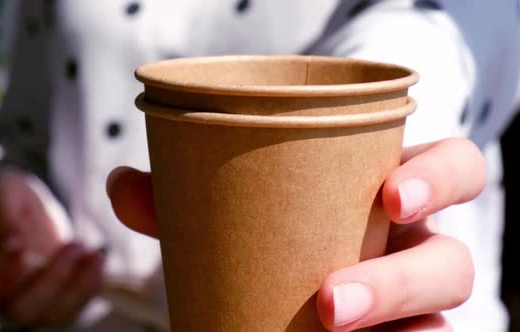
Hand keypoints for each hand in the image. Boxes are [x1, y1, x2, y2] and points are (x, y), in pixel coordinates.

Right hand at [0, 171, 105, 326]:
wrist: (25, 206)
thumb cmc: (3, 199)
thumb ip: (1, 216)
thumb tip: (9, 244)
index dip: (5, 278)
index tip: (22, 248)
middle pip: (23, 310)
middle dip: (53, 280)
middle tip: (75, 246)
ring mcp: (30, 304)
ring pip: (54, 314)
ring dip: (79, 287)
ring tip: (96, 254)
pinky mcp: (57, 299)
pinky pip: (76, 306)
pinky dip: (91, 285)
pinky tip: (99, 258)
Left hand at [106, 137, 484, 330]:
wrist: (293, 269)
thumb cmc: (279, 224)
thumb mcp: (242, 207)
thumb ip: (184, 196)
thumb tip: (121, 183)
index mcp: (390, 191)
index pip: (453, 169)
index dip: (440, 178)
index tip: (391, 197)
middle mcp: (415, 246)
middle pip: (451, 261)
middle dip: (405, 281)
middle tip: (332, 303)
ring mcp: (414, 300)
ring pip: (438, 319)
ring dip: (391, 328)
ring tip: (327, 327)